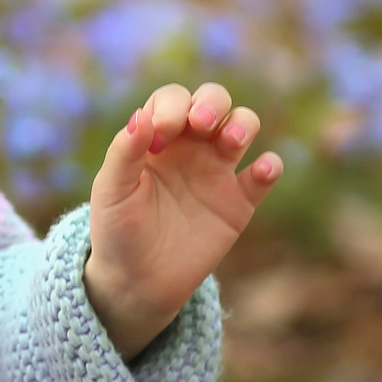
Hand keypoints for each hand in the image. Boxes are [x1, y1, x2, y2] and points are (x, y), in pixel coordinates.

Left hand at [83, 81, 281, 357]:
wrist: (136, 282)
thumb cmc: (116, 231)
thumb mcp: (111, 190)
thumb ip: (123, 152)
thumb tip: (140, 116)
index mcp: (156, 138)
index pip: (172, 99)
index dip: (171, 106)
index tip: (160, 135)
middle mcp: (190, 147)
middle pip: (214, 102)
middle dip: (213, 102)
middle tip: (201, 124)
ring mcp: (216, 173)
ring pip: (242, 127)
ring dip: (242, 124)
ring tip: (230, 142)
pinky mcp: (238, 203)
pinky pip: (263, 176)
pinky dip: (270, 167)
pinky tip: (263, 170)